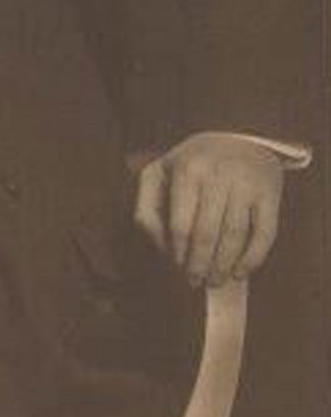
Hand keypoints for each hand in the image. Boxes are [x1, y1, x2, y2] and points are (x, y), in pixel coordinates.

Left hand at [134, 133, 284, 285]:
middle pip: (207, 234)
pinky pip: (264, 233)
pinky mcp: (269, 193)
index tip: (177, 268)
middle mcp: (218, 175)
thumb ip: (147, 207)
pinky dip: (253, 258)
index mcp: (187, 170)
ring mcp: (246, 184)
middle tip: (195, 281)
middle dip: (199, 265)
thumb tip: (159, 245)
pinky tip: (241, 272)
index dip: (178, 253)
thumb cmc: (192, 162)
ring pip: (234, 236)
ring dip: (223, 265)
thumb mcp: (159, 173)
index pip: (180, 225)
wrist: (238, 135)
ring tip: (215, 280)